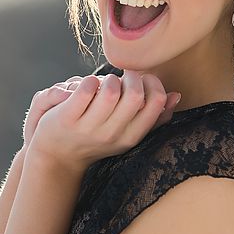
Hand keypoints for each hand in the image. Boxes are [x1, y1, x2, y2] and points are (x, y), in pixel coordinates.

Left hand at [27, 70, 180, 170]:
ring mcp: (89, 128)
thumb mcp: (127, 132)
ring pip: (110, 90)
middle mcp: (112, 135)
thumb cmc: (97, 137)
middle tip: (123, 77)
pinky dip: (90, 81)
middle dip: (132, 77)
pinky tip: (88, 85)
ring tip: (105, 82)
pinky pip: (86, 90)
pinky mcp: (67, 118)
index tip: (142, 80)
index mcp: (131, 137)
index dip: (152, 83)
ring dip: (110, 78)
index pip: (156, 102)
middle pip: (135, 95)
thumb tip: (176, 96)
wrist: (57, 156)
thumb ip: (153, 116)